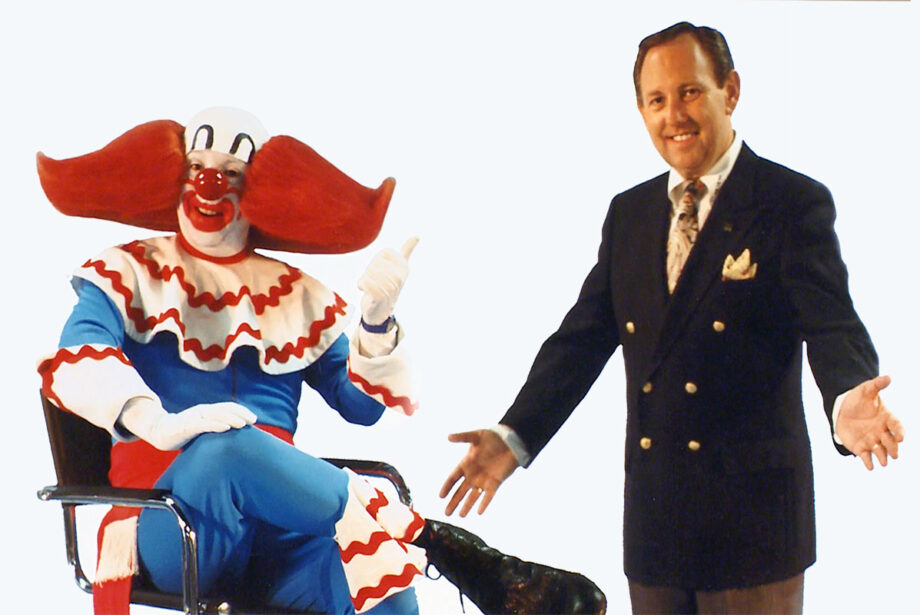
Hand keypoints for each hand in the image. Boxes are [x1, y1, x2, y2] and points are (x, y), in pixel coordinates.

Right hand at [120, 398, 257, 449]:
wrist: (160, 432)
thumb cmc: (183, 431)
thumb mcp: (201, 427)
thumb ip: (214, 427)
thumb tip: (232, 434)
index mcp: (207, 410)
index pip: (228, 407)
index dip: (241, 411)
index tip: (253, 419)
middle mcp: (202, 410)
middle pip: (225, 409)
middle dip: (240, 414)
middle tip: (253, 420)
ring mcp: (194, 417)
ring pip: (216, 415)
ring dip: (231, 418)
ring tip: (243, 424)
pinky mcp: (186, 426)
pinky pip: (203, 424)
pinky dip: (215, 425)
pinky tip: (225, 428)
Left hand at [358, 237, 417, 325]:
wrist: (380, 312)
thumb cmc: (387, 286)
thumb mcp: (398, 267)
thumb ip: (407, 251)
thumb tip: (417, 236)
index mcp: (404, 267)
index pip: (384, 252)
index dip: (378, 260)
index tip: (382, 270)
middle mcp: (400, 276)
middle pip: (375, 262)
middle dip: (369, 271)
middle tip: (374, 281)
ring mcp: (391, 287)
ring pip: (369, 272)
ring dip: (364, 279)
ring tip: (369, 286)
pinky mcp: (380, 296)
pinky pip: (366, 282)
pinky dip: (361, 285)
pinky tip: (363, 289)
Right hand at [440, 429, 518, 516]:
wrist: (510, 441)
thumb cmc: (492, 437)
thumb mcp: (476, 435)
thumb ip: (462, 437)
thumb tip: (448, 436)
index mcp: (466, 463)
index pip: (453, 478)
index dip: (447, 487)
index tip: (441, 496)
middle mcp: (473, 474)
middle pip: (461, 491)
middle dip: (453, 502)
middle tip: (446, 513)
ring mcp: (484, 480)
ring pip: (473, 496)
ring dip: (467, 506)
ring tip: (460, 516)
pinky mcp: (495, 482)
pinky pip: (488, 495)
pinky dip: (484, 503)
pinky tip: (479, 512)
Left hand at [835, 375, 904, 469]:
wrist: (842, 409)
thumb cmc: (858, 399)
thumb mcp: (866, 390)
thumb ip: (876, 385)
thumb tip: (888, 377)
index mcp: (887, 418)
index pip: (897, 426)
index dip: (900, 432)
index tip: (901, 437)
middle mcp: (882, 432)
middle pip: (891, 442)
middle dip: (892, 448)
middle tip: (894, 454)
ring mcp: (872, 440)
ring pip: (880, 451)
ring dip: (883, 457)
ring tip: (884, 462)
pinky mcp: (861, 447)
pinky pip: (866, 457)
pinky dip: (868, 462)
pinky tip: (870, 467)